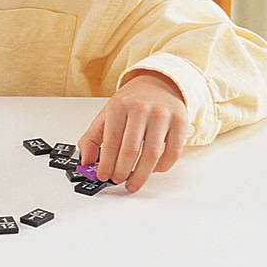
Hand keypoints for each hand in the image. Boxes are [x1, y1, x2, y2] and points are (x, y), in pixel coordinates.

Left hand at [77, 70, 187, 192]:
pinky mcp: (180, 122)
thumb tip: (85, 162)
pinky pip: (172, 153)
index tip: (103, 176)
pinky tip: (152, 170)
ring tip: (133, 183)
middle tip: (118, 180)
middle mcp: (141, 109)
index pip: (111, 142)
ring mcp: (162, 115)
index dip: (106, 164)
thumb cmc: (131, 102)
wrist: (158, 83)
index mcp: (119, 106)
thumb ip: (91, 138)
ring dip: (141, 175)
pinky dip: (161, 167)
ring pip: (152, 154)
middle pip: (130, 150)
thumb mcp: (106, 114)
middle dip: (122, 171)